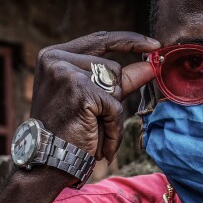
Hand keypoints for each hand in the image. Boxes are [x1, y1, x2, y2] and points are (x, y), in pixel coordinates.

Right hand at [33, 30, 159, 162]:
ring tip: (91, 129)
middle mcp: (56, 60)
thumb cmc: (68, 131)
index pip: (100, 40)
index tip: (155, 45)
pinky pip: (114, 106)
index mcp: (54, 56)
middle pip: (112, 67)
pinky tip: (97, 141)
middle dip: (112, 96)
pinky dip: (113, 127)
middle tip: (91, 120)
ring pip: (115, 85)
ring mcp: (66, 73)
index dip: (130, 41)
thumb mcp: (93, 99)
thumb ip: (121, 80)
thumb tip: (152, 65)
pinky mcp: (79, 91)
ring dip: (111, 113)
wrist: (47, 162)